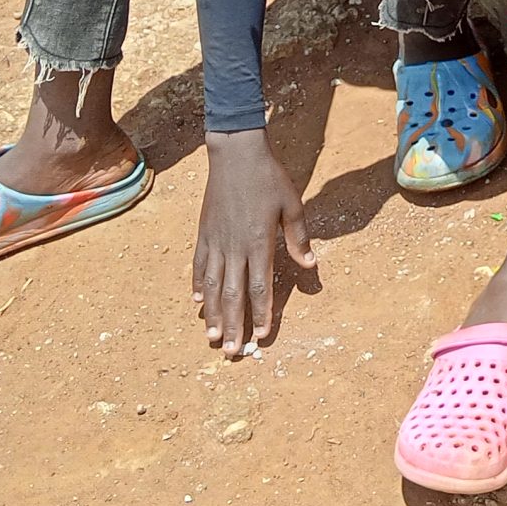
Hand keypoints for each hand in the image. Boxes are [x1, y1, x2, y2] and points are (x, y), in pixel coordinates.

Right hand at [192, 129, 314, 354]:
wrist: (235, 153)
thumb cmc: (269, 178)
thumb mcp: (293, 205)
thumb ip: (298, 237)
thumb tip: (310, 264)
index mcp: (258, 241)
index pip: (260, 286)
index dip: (261, 313)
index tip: (260, 337)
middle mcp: (234, 246)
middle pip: (232, 294)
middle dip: (233, 325)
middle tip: (232, 352)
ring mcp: (215, 241)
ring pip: (211, 286)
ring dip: (212, 314)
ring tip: (212, 338)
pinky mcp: (203, 233)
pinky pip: (199, 266)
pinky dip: (197, 287)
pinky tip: (197, 304)